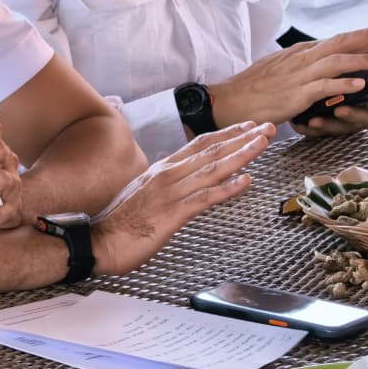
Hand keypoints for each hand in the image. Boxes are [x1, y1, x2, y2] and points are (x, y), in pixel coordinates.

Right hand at [90, 122, 271, 275]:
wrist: (99, 240)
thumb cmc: (120, 222)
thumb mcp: (143, 194)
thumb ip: (163, 186)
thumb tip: (179, 184)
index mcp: (162, 170)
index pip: (200, 146)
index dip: (226, 135)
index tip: (247, 128)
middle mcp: (168, 175)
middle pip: (211, 152)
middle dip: (242, 138)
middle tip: (267, 128)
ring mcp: (170, 193)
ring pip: (212, 169)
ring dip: (241, 155)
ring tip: (262, 144)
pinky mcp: (172, 214)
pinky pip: (204, 198)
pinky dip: (226, 188)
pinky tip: (246, 181)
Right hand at [209, 27, 367, 128]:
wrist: (229, 99)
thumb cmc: (253, 88)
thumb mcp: (279, 69)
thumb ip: (301, 64)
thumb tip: (319, 62)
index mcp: (299, 53)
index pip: (337, 40)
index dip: (361, 37)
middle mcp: (301, 59)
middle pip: (340, 43)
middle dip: (367, 38)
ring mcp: (298, 76)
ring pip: (336, 62)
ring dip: (362, 60)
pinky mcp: (295, 94)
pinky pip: (323, 86)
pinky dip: (343, 84)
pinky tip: (360, 83)